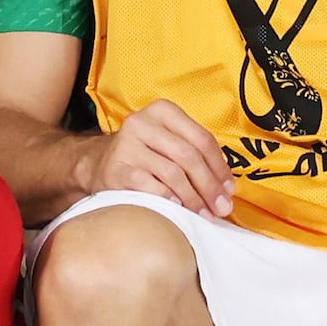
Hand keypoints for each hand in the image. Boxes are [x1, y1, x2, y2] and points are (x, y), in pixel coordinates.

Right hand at [77, 98, 234, 218]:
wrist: (97, 165)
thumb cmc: (144, 157)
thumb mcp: (168, 144)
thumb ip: (196, 156)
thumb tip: (227, 190)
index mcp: (163, 111)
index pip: (201, 139)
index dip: (220, 167)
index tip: (229, 191)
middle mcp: (143, 122)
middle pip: (188, 156)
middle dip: (209, 186)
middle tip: (221, 208)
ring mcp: (126, 144)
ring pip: (172, 172)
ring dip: (193, 198)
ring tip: (203, 214)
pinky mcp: (115, 168)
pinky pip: (149, 185)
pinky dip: (168, 198)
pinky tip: (177, 209)